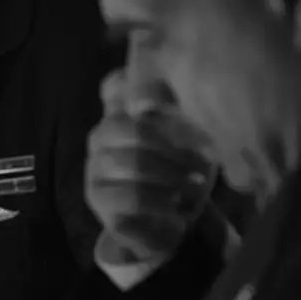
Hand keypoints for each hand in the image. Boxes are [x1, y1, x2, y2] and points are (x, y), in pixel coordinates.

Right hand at [85, 69, 216, 263]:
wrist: (170, 224)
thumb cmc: (180, 173)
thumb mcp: (188, 139)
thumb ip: (180, 109)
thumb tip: (181, 74)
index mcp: (120, 115)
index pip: (117, 88)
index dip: (144, 93)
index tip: (176, 110)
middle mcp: (100, 138)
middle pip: (133, 127)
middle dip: (173, 144)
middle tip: (205, 160)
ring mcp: (94, 168)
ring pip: (132, 161)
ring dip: (171, 174)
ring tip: (196, 184)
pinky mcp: (99, 200)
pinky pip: (130, 196)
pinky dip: (160, 200)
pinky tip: (177, 204)